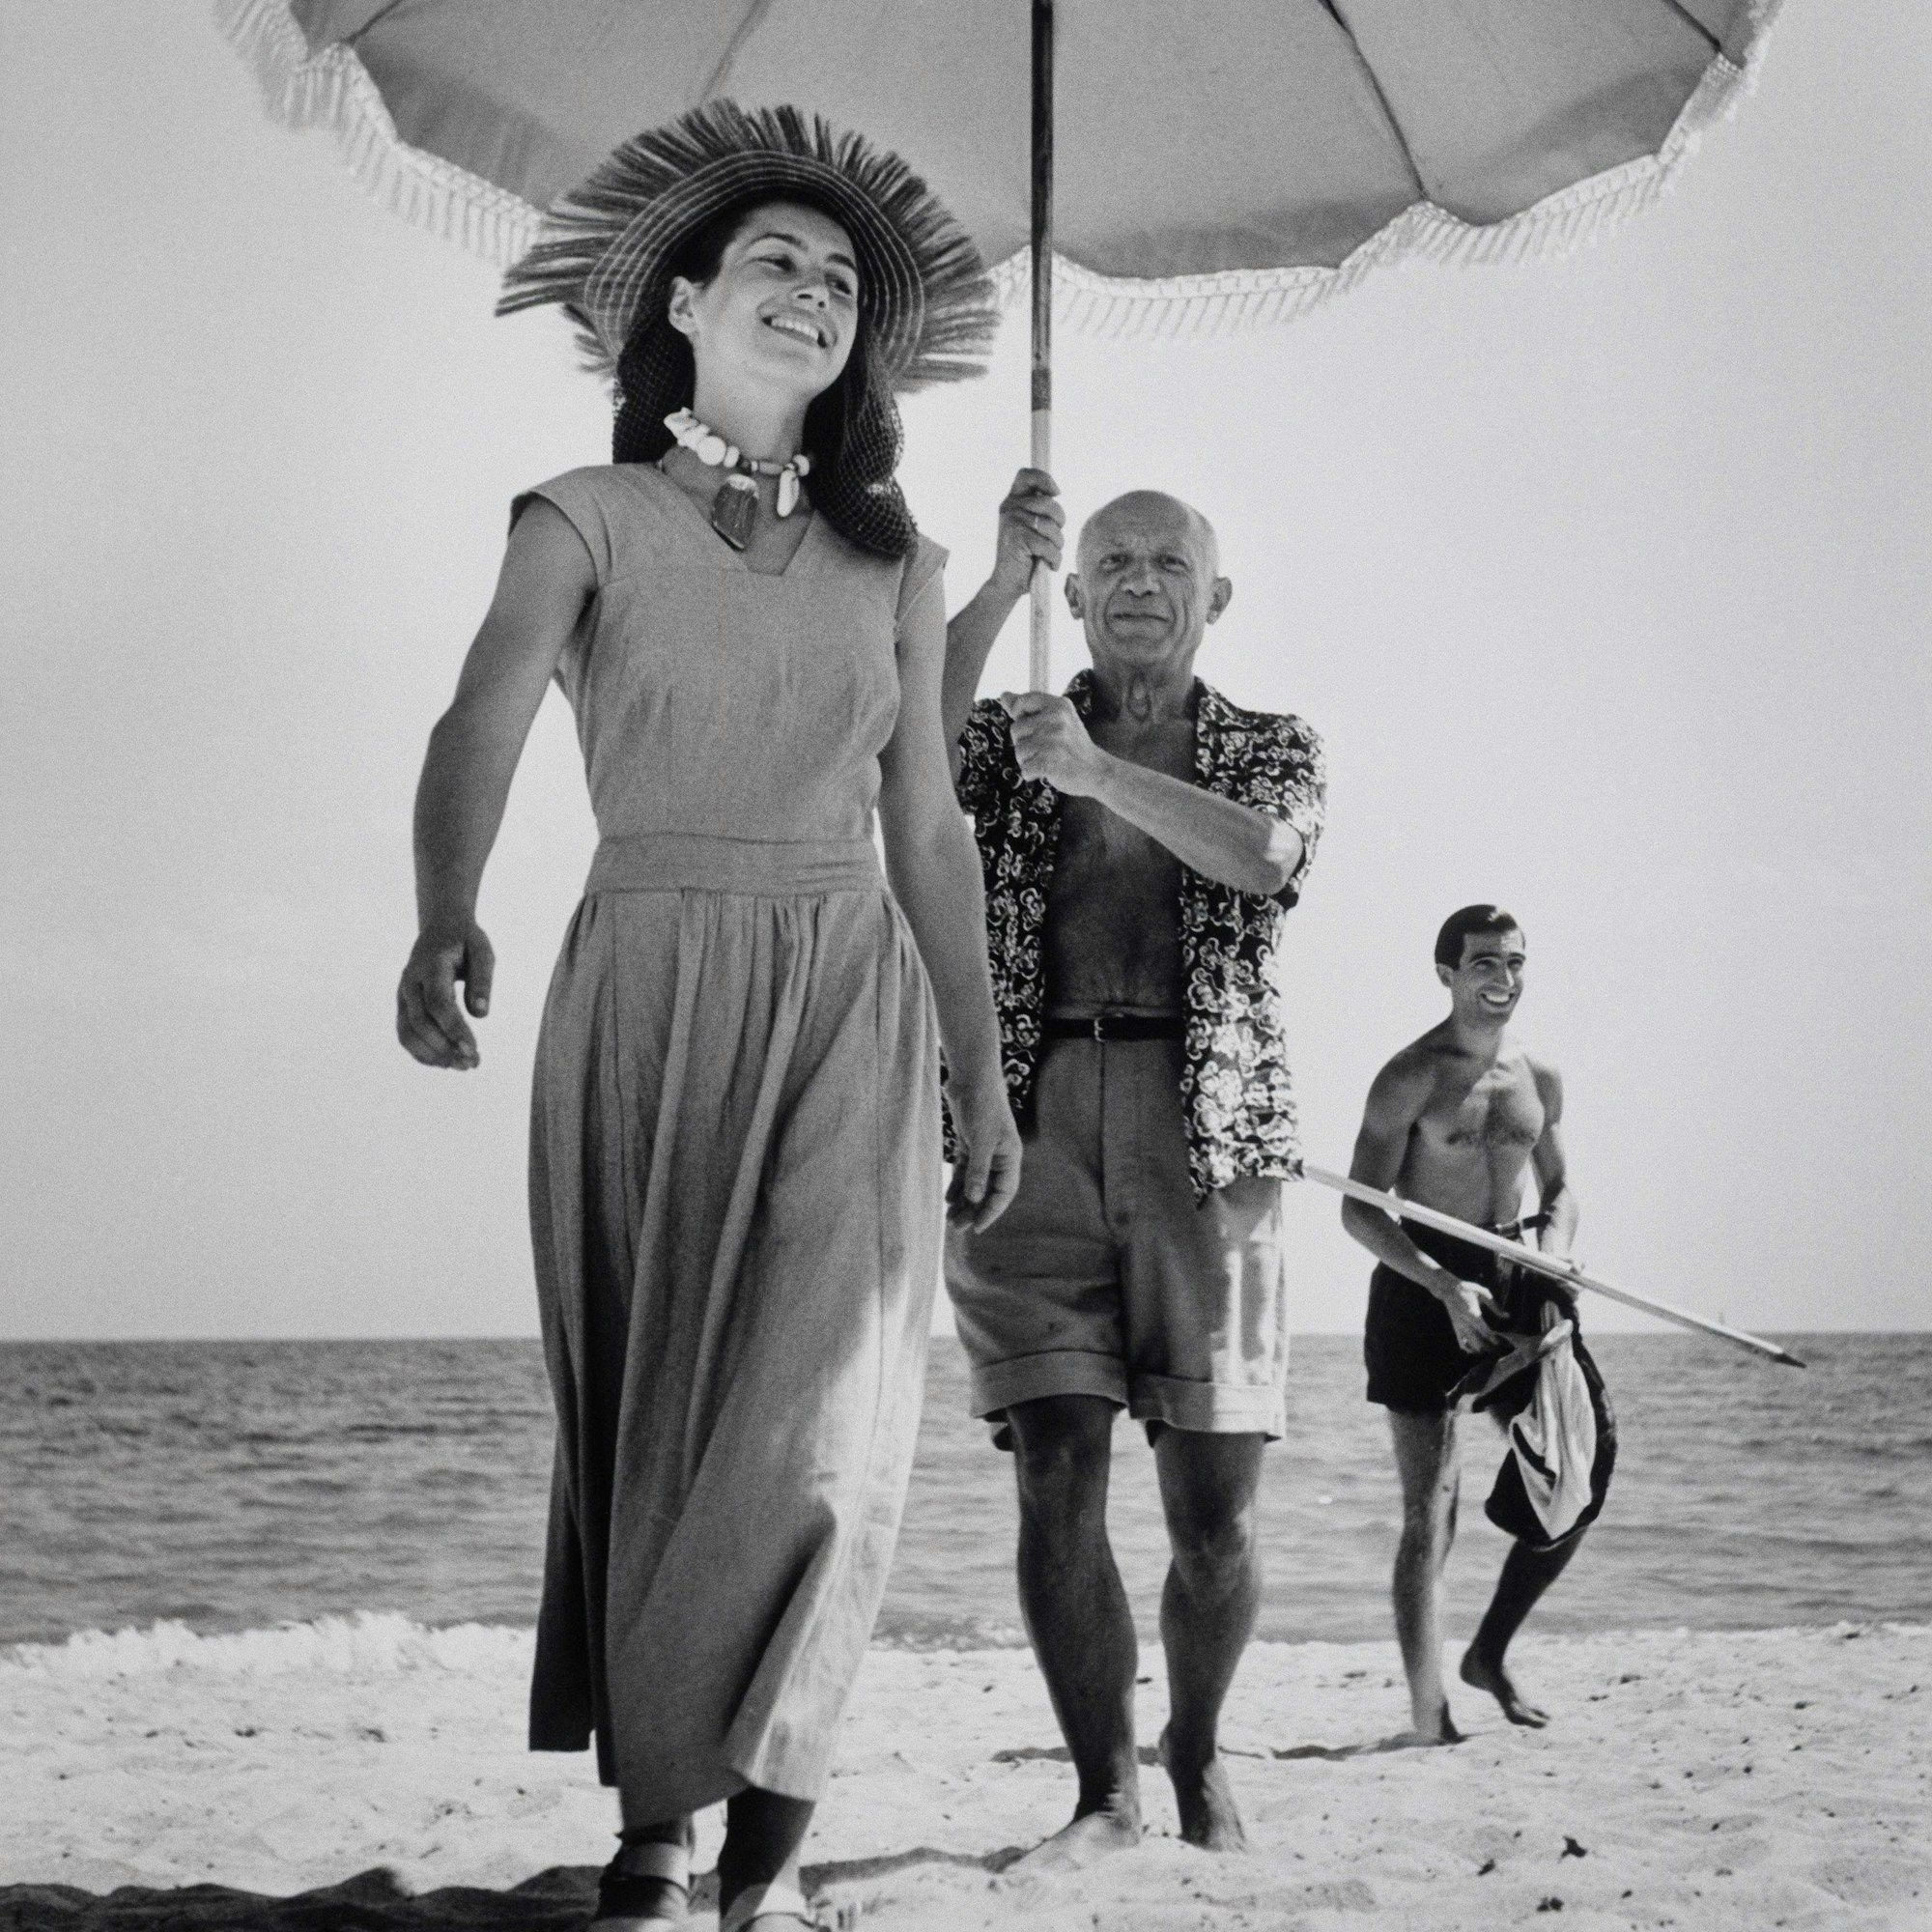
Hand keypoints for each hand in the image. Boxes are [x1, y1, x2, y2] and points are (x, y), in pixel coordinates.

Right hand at [397, 920, 493, 1068]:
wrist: (440, 927)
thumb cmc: (465, 940)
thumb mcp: (482, 950)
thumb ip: (483, 980)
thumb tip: (481, 1015)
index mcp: (431, 965)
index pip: (438, 1002)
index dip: (453, 1028)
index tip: (473, 1049)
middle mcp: (411, 981)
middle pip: (420, 1021)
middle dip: (445, 1047)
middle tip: (473, 1063)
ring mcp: (403, 995)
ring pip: (407, 1032)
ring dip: (433, 1055)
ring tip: (462, 1066)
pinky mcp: (403, 1005)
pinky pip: (405, 1034)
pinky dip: (422, 1052)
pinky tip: (446, 1062)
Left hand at [945, 1074, 1022, 1231]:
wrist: (972, 1076)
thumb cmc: (982, 1105)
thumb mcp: (981, 1140)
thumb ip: (978, 1170)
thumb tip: (974, 1199)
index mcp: (1010, 1157)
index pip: (1003, 1192)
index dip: (990, 1211)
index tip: (976, 1228)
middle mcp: (1000, 1156)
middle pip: (988, 1190)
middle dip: (973, 1210)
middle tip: (956, 1228)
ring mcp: (985, 1150)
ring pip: (975, 1182)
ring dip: (964, 1200)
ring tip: (950, 1218)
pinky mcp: (970, 1143)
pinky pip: (965, 1170)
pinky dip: (958, 1184)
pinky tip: (948, 1197)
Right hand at [987, 468, 1064, 599]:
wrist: (1007, 583)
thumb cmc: (1025, 556)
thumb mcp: (1031, 527)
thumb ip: (1040, 509)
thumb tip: (1055, 493)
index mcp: (1012, 502)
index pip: (1026, 475)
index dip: (1044, 479)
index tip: (1056, 493)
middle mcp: (1009, 508)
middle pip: (1049, 503)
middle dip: (1060, 522)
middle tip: (1054, 538)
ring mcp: (1012, 522)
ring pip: (1051, 526)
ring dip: (1057, 545)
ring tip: (1049, 554)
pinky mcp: (1017, 539)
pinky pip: (1048, 545)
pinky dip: (1054, 559)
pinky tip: (1049, 565)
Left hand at [998, 690, 1108, 795]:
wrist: (1097, 770)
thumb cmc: (1072, 744)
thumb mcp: (1057, 719)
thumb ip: (1029, 707)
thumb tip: (1003, 695)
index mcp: (1059, 705)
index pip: (1023, 701)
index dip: (1018, 714)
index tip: (1031, 726)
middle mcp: (1057, 719)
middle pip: (1016, 729)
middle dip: (1024, 742)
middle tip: (1046, 748)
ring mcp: (1054, 740)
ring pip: (1019, 751)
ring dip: (1028, 760)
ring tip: (1047, 759)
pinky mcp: (1051, 761)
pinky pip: (1025, 769)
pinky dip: (1032, 774)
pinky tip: (1047, 771)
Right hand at [1439, 1277, 1500, 1353]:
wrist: (1448, 1289)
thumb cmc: (1468, 1289)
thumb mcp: (1483, 1293)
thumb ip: (1495, 1306)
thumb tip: (1507, 1316)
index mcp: (1473, 1313)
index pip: (1484, 1331)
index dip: (1493, 1339)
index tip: (1499, 1342)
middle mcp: (1465, 1322)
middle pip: (1478, 1340)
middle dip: (1488, 1347)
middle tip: (1496, 1349)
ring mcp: (1459, 1325)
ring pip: (1469, 1343)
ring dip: (1479, 1349)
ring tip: (1487, 1350)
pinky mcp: (1455, 1327)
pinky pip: (1460, 1342)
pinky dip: (1467, 1348)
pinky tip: (1474, 1350)